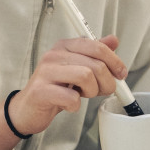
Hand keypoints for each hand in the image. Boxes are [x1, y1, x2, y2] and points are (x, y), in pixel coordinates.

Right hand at [8, 34, 125, 135]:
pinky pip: (71, 97)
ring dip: (92, 92)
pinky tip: (69, 105)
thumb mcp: (77, 68)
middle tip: (103, 90)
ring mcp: (45, 72)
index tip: (121, 74)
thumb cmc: (54, 89)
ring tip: (82, 95)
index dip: (114, 61)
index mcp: (64, 46)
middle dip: (106, 81)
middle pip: (95, 64)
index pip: (96, 46)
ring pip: (86, 77)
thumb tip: (113, 40)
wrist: (27, 109)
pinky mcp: (41, 91)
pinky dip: (76, 105)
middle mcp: (54, 55)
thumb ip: (94, 54)